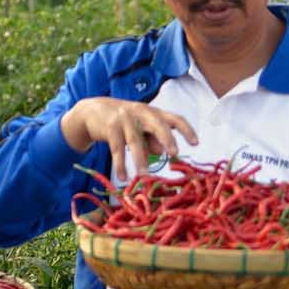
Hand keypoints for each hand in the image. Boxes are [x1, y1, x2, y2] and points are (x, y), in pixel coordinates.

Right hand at [60, 97, 197, 181]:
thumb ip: (152, 140)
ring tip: (144, 175)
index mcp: (153, 113)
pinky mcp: (109, 126)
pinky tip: (122, 177)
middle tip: (174, 153)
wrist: (92, 111)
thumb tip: (163, 152)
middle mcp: (141, 112)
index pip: (174, 118)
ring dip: (140, 159)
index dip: (186, 130)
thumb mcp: (140, 129)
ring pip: (135, 140)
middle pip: (157, 124)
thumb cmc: (124, 122)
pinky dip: (120, 164)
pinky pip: (116, 148)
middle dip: (167, 138)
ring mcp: (124, 118)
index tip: (196, 143)